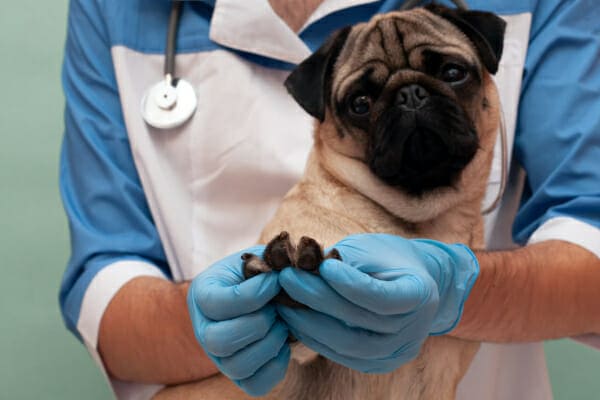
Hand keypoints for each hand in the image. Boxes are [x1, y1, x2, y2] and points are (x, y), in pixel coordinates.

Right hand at [187, 246, 289, 395]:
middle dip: (259, 322)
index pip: (220, 303)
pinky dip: (275, 366)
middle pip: (219, 340)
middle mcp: (203, 329)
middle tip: (278, 307)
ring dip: (269, 344)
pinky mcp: (239, 375)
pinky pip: (255, 385)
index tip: (277, 280)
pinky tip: (283, 343)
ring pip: (236, 365)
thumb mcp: (255, 258)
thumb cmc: (254, 272)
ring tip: (282, 324)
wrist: (248, 293)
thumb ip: (269, 259)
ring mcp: (219, 356)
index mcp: (202, 295)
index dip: (255, 293)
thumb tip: (294, 263)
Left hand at [277, 234, 478, 372]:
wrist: (410, 281)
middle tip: (287, 279)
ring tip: (284, 301)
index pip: (381, 297)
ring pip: (347, 343)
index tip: (322, 266)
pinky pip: (342, 354)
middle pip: (359, 320)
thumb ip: (342, 261)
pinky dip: (316, 338)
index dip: (349, 283)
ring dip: (309, 323)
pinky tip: (295, 320)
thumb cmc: (385, 257)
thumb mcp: (369, 249)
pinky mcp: (378, 363)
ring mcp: (396, 351)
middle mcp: (413, 329)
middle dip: (317, 299)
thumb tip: (300, 269)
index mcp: (419, 294)